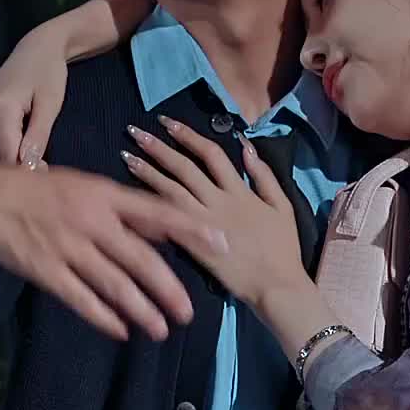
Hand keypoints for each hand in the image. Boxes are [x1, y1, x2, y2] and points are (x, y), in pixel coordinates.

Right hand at [0, 29, 67, 168]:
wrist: (35, 52)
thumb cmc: (47, 76)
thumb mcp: (50, 106)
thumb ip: (38, 138)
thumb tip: (30, 168)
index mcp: (0, 108)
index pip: (8, 157)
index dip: (27, 172)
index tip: (45, 173)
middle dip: (17, 167)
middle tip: (40, 163)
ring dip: (4, 159)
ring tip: (25, 149)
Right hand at [0, 162, 226, 340]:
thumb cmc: (40, 192)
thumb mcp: (85, 186)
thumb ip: (124, 208)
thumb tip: (165, 227)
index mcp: (104, 195)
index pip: (156, 212)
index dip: (190, 228)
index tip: (220, 244)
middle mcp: (91, 221)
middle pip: (139, 259)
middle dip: (167, 288)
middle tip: (188, 313)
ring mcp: (68, 248)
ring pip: (113, 284)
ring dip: (141, 310)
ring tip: (161, 330)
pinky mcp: (47, 271)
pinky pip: (81, 299)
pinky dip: (103, 316)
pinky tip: (122, 330)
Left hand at [120, 116, 309, 311]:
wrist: (277, 286)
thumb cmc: (283, 249)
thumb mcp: (283, 206)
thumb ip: (264, 175)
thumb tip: (246, 146)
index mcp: (239, 191)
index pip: (210, 154)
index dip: (188, 136)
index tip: (167, 123)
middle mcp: (218, 201)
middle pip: (184, 168)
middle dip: (158, 147)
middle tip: (135, 132)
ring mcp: (204, 223)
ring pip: (171, 191)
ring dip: (147, 172)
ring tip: (126, 156)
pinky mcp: (194, 246)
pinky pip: (168, 222)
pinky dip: (149, 207)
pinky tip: (130, 197)